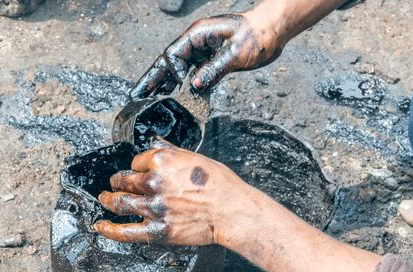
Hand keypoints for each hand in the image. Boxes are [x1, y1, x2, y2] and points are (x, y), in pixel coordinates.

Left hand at [93, 140, 254, 245]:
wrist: (232, 210)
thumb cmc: (221, 184)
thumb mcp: (196, 157)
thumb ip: (171, 151)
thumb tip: (155, 143)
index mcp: (163, 161)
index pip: (137, 162)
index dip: (137, 167)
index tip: (137, 171)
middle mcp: (154, 182)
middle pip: (124, 180)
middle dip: (117, 181)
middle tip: (114, 184)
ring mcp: (153, 207)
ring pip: (120, 202)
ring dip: (109, 200)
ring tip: (105, 199)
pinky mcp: (156, 230)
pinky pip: (125, 231)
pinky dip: (109, 229)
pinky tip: (100, 226)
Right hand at [130, 11, 288, 98]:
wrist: (274, 30)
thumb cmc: (257, 35)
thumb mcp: (236, 53)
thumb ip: (214, 69)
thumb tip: (195, 86)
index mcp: (197, 35)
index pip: (172, 55)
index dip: (166, 74)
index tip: (162, 91)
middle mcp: (197, 43)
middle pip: (169, 63)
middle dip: (154, 80)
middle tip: (137, 96)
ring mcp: (204, 51)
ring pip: (180, 70)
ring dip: (167, 85)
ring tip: (152, 101)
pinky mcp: (213, 60)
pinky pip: (195, 74)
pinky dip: (186, 87)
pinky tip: (179, 99)